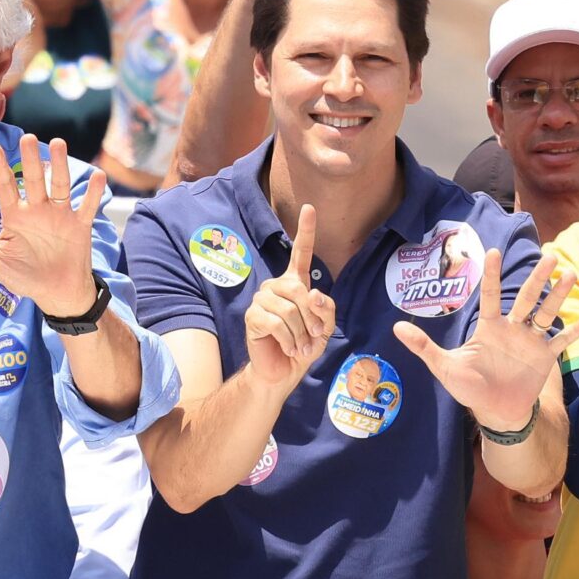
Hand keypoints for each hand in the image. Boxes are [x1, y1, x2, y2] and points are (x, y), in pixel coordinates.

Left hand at [0, 135, 107, 316]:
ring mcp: (60, 216)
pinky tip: (97, 176)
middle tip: (27, 139)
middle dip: (31, 160)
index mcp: (15, 216)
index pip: (5, 187)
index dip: (0, 169)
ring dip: (60, 166)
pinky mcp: (80, 226)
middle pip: (34, 180)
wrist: (57, 294)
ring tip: (58, 144)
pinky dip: (92, 193)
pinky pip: (87, 207)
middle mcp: (37, 210)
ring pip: (60, 186)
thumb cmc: (24, 277)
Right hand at [243, 203, 333, 389]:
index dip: (306, 230)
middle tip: (315, 336)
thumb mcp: (324, 327)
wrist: (282, 370)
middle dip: (311, 317)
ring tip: (300, 347)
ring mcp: (262, 299)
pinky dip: (289, 340)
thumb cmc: (303, 345)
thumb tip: (314, 294)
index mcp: (294, 283)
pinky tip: (288, 348)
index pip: (301, 252)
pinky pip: (276, 323)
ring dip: (300, 333)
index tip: (310, 207)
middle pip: (298, 290)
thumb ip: (326, 310)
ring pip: (288, 309)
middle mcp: (276, 286)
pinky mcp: (252, 316)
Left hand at [392, 250, 578, 432]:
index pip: (490, 295)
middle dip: (536, 279)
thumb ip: (423, 347)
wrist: (495, 412)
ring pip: (545, 312)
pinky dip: (575, 330)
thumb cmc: (469, 389)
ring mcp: (530, 341)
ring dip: (558, 296)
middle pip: (525, 298)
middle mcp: (512, 328)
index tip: (493, 251)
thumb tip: (395, 328)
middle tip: (549, 257)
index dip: (491, 275)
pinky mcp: (545, 357)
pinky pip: (561, 341)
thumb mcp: (444, 367)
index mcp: (489, 327)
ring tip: (570, 275)